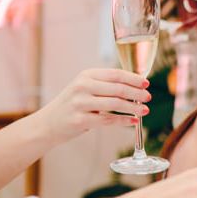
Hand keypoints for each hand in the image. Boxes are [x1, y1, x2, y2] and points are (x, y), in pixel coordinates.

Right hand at [36, 69, 151, 142]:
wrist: (48, 123)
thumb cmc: (73, 105)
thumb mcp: (85, 88)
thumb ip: (106, 85)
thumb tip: (136, 86)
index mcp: (86, 75)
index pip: (116, 74)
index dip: (134, 78)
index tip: (146, 83)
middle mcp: (82, 86)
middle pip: (118, 88)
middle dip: (137, 93)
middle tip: (148, 97)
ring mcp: (80, 103)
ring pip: (115, 104)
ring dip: (133, 107)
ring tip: (145, 110)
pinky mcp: (80, 119)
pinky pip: (108, 120)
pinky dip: (123, 120)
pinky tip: (133, 121)